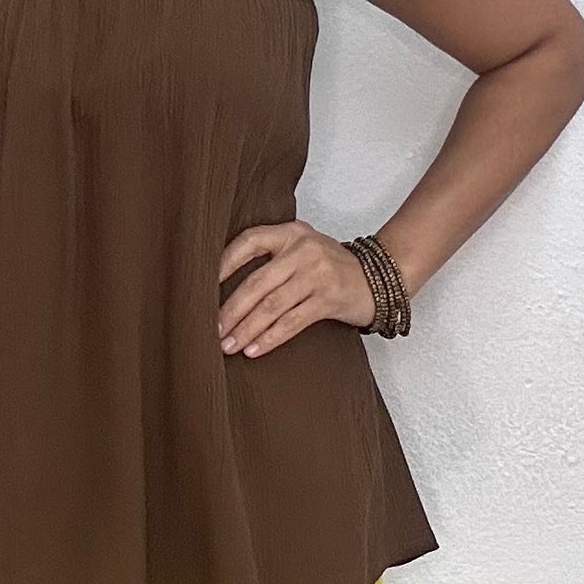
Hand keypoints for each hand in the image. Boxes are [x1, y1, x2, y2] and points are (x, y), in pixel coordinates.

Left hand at [215, 220, 387, 356]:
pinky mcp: (329, 298)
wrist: (381, 277)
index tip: (202, 287)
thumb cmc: (332, 268)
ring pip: (271, 306)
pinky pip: (292, 322)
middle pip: (257, 282)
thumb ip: (273, 258)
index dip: (224, 263)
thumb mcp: (304, 250)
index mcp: (291, 233)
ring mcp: (317, 274)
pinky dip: (271, 338)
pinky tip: (255, 350)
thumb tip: (225, 289)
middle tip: (212, 329)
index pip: (249, 242)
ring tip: (228, 345)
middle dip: (231, 310)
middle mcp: (303, 249)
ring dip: (246, 329)